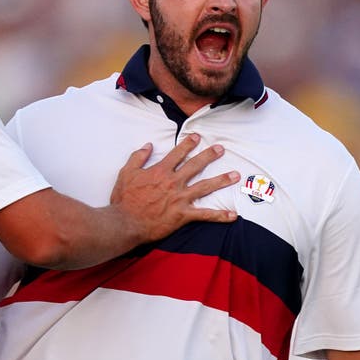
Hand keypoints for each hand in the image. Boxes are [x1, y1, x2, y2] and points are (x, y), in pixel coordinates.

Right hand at [110, 135, 238, 240]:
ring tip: (235, 175)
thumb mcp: (126, 173)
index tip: (197, 137)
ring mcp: (180, 199)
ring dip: (221, 180)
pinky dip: (219, 216)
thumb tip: (149, 145)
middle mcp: (173, 182)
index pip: (178, 153)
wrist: (125, 223)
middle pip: (195, 165)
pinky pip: (204, 215)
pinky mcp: (182, 215)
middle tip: (221, 149)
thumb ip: (138, 157)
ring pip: (205, 187)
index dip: (188, 144)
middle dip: (209, 156)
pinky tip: (232, 215)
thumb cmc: (124, 200)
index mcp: (160, 171)